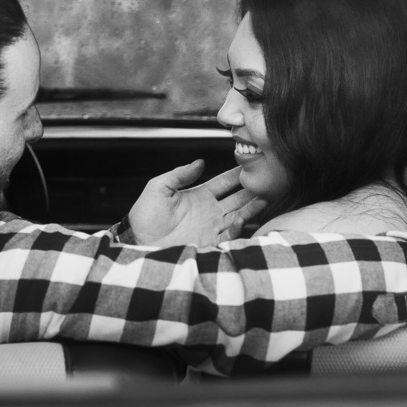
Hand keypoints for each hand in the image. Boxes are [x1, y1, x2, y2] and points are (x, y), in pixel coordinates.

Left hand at [127, 160, 265, 247]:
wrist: (138, 242)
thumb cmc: (144, 216)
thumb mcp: (158, 188)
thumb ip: (179, 174)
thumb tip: (200, 162)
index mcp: (199, 196)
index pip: (224, 182)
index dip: (237, 174)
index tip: (252, 164)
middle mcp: (210, 211)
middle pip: (238, 198)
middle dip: (253, 190)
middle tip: (268, 180)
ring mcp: (211, 228)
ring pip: (239, 215)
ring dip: (252, 208)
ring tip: (266, 198)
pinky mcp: (209, 243)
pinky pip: (229, 236)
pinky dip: (237, 228)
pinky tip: (241, 219)